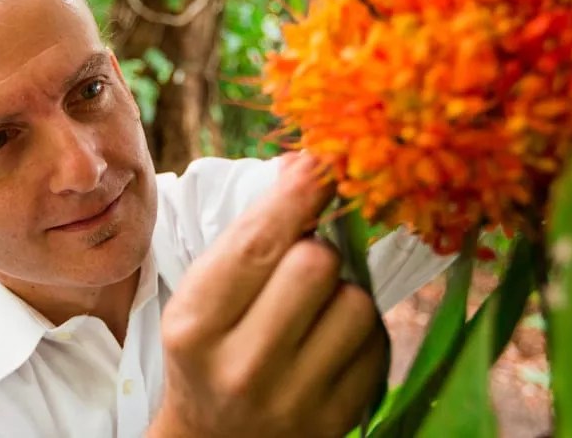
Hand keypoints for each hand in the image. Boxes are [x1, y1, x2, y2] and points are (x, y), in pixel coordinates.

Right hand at [150, 154, 388, 437]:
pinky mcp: (338, 419)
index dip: (298, 193)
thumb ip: (249, 238)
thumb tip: (309, 164)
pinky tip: (331, 340)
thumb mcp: (202, 298)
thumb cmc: (210, 351)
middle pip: (316, 264)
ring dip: (343, 290)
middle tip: (303, 259)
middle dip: (316, 248)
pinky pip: (376, 341)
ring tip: (316, 306)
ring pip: (356, 301)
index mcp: (195, 327)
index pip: (258, 244)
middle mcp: (243, 368)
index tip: (322, 160)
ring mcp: (294, 400)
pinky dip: (360, 328)